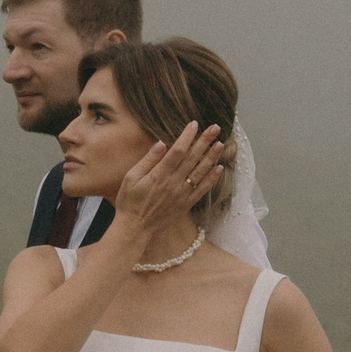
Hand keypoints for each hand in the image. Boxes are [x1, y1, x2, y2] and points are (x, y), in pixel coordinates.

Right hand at [110, 120, 225, 246]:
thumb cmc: (129, 201)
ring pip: (200, 172)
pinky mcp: (185, 205)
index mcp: (159, 175)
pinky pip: (202, 190)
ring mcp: (181, 195)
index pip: (177, 151)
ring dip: (211, 157)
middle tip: (215, 128)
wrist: (135, 227)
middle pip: (192, 158)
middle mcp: (173, 183)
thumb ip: (148, 160)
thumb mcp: (131, 177)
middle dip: (204, 141)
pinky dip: (211, 179)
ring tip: (220, 144)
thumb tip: (161, 143)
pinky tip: (219, 168)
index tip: (194, 124)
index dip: (187, 136)